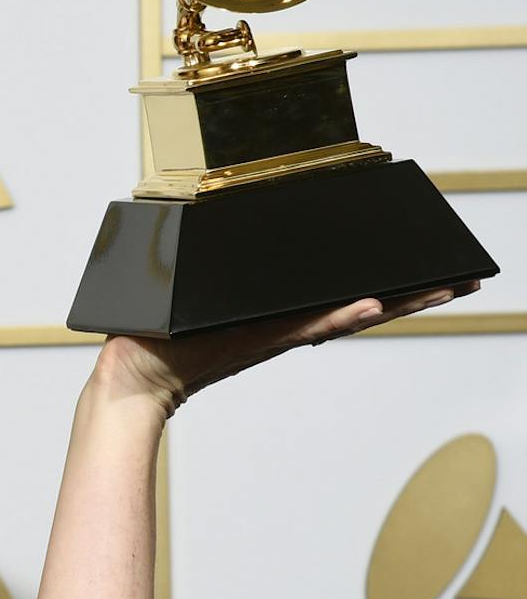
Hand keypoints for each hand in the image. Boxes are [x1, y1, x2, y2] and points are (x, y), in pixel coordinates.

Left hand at [93, 280, 482, 417]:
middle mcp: (287, 324)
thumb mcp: (207, 290)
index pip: (348, 295)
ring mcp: (277, 333)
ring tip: (441, 290)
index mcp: (281, 313)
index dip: (392, 286)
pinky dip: (339, 317)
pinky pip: (305, 326)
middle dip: (414, 294)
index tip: (433, 274)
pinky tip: (373, 304)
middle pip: (364, 306)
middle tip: (462, 282)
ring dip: (395, 305)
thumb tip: (240, 226)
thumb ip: (229, 263)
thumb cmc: (163, 336)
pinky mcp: (257, 340)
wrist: (136, 373)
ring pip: (347, 317)